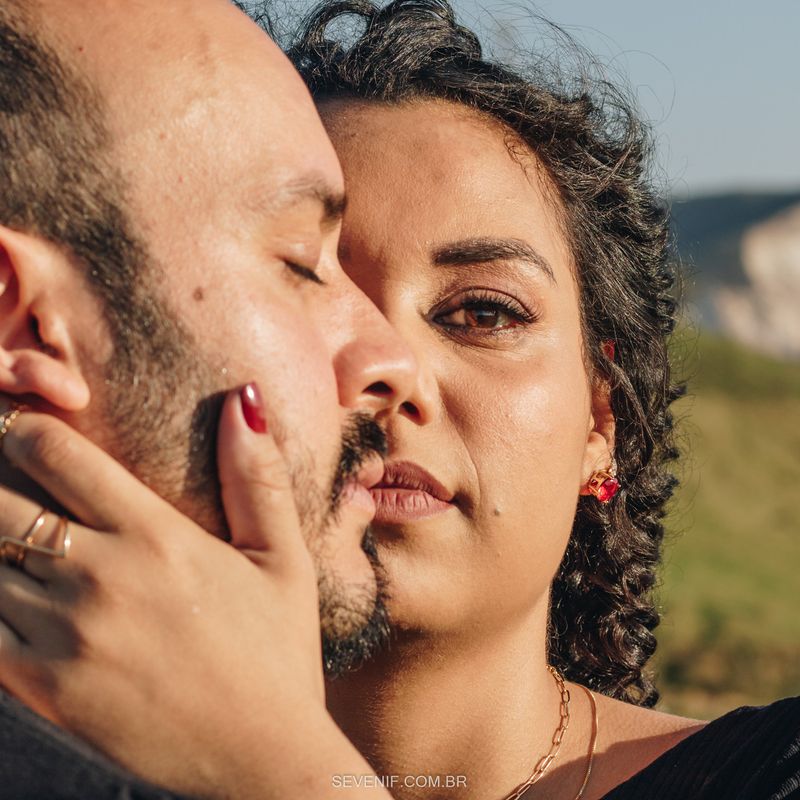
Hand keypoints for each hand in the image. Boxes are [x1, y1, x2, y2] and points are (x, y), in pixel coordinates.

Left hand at [0, 389, 389, 798]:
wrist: (261, 756)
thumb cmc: (277, 650)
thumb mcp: (284, 560)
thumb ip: (257, 476)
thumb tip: (244, 398)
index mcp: (156, 536)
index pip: (55, 453)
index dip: (24, 428)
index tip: (26, 429)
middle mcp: (99, 577)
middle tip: (7, 479)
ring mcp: (63, 636)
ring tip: (13, 533)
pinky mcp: (43, 690)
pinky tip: (11, 590)